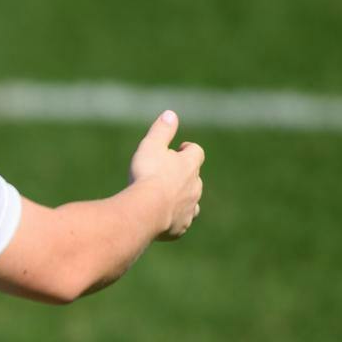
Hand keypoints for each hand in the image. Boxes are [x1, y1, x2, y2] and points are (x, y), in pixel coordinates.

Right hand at [129, 111, 205, 240]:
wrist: (146, 210)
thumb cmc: (147, 175)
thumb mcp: (151, 146)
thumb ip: (162, 130)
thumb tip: (171, 114)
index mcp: (189, 165)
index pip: (196, 152)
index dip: (187, 149)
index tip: (178, 149)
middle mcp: (195, 187)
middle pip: (195, 178)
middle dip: (183, 176)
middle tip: (165, 175)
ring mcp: (189, 208)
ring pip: (191, 202)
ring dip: (182, 199)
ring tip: (165, 199)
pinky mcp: (181, 226)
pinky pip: (181, 222)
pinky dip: (174, 219)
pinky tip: (162, 219)